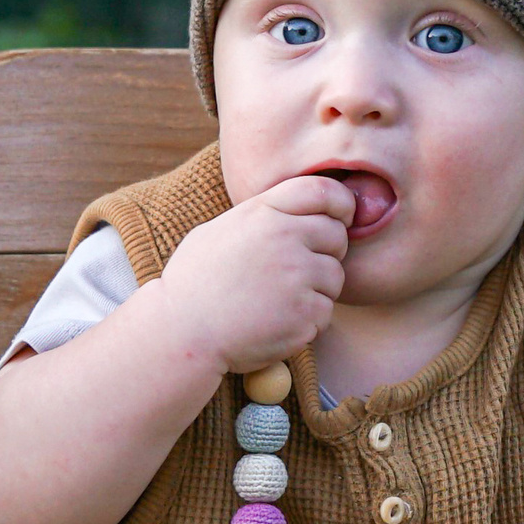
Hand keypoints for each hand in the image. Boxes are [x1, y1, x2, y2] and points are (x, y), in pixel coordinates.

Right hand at [155, 175, 353, 373]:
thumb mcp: (218, 231)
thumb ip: (260, 216)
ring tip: (277, 301)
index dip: (340, 203)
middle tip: (294, 272)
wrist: (181, 333)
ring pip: (335, 277)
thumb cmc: (193, 283)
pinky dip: (307, 321)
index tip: (341, 216)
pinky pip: (325, 312)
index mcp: (264, 213)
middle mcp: (286, 239)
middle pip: (337, 235)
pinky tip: (275, 323)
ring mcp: (298, 277)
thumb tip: (293, 210)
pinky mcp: (306, 314)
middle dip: (324, 252)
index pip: (322, 191)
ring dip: (316, 290)